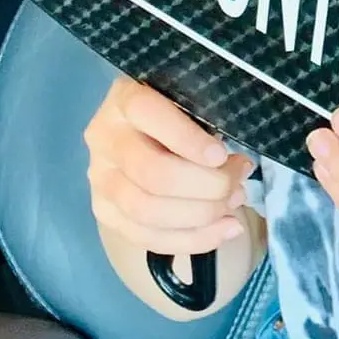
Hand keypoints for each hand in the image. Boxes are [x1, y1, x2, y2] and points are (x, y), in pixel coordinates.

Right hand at [85, 77, 254, 255]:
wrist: (144, 138)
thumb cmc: (178, 117)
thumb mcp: (190, 107)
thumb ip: (208, 127)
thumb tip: (237, 168)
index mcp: (124, 100)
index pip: (147, 113)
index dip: (187, 138)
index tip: (221, 155)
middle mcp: (104, 139)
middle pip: (152, 173)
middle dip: (206, 186)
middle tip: (236, 185)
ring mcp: (101, 179)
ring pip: (147, 211)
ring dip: (201, 215)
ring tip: (233, 204)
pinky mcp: (105, 213)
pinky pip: (147, 237)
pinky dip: (192, 239)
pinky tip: (224, 230)